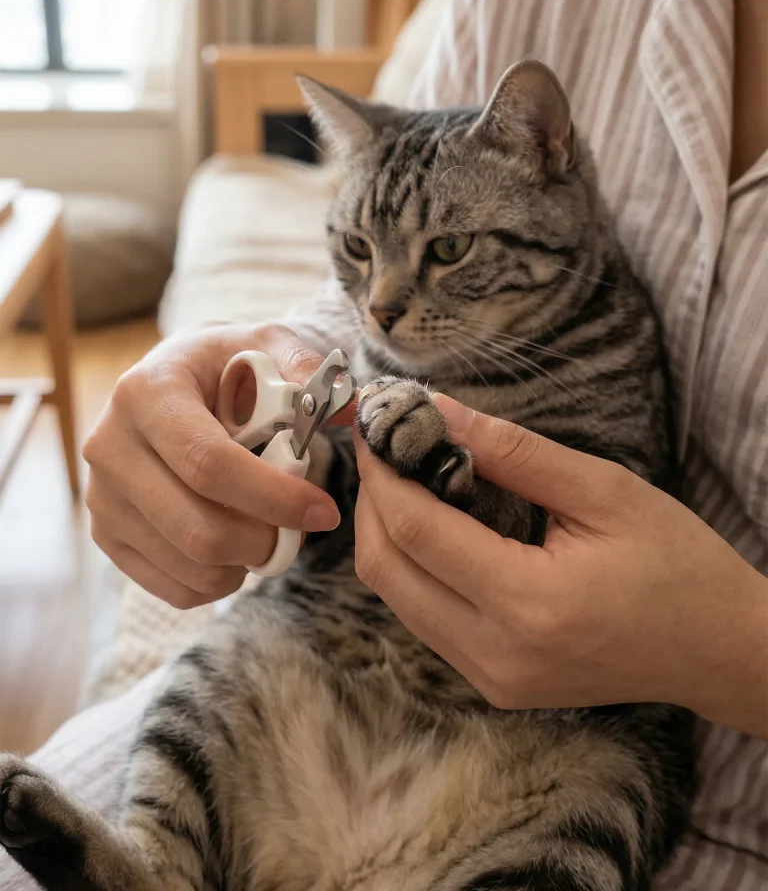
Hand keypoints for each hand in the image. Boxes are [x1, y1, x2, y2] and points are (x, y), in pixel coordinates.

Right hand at [84, 323, 353, 608]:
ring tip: (269, 533)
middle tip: (299, 532)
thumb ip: (306, 368)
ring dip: (245, 563)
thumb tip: (348, 405)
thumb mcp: (267, 344)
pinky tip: (238, 551)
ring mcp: (102, 496)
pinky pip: (171, 586)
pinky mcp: (106, 533)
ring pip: (186, 562)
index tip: (323, 511)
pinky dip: (218, 582)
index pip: (208, 463)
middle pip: (195, 526)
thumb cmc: (228, 366)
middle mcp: (109, 445)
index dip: (272, 496)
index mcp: (146, 393)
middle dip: (264, 540)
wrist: (176, 381)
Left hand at [354, 396, 767, 737]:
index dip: (383, 474)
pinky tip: (432, 526)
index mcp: (530, 603)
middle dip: (372, 502)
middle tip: (383, 448)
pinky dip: (413, 568)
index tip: (375, 427)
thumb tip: (438, 411)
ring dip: (386, 535)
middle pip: (387, 571)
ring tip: (403, 478)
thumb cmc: (676, 562)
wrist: (716, 648)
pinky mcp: (493, 685)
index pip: (416, 531)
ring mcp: (491, 679)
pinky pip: (423, 620)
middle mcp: (497, 654)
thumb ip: (514, 451)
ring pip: (395, 599)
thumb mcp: (603, 490)